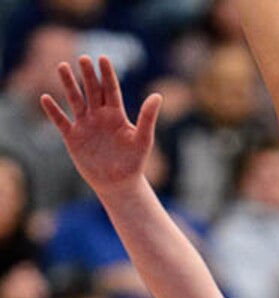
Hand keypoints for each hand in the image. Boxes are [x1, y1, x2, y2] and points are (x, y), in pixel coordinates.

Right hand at [40, 55, 160, 197]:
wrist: (119, 184)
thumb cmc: (134, 163)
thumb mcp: (143, 140)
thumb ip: (147, 118)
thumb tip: (158, 96)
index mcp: (116, 114)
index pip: (111, 89)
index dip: (107, 74)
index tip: (103, 58)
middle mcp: (99, 115)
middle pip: (92, 90)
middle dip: (87, 75)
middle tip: (83, 58)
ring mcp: (85, 125)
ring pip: (75, 100)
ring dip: (68, 84)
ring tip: (62, 67)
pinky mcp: (73, 137)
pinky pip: (61, 121)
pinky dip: (53, 111)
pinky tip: (45, 98)